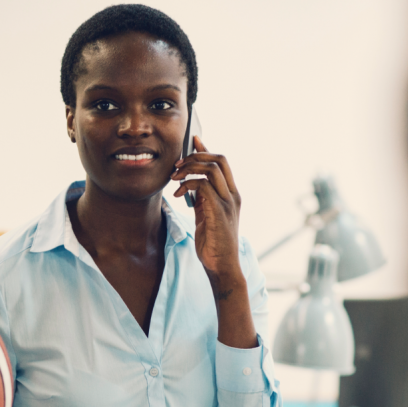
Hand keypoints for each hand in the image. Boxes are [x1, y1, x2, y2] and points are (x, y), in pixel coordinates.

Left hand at [171, 136, 256, 348]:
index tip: (192, 140)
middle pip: (219, 159)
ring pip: (212, 169)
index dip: (206, 148)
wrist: (221, 266)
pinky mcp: (220, 212)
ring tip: (175, 179)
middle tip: (176, 166)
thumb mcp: (205, 216)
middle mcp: (233, 195)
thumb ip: (201, 199)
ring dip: (189, 169)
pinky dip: (189, 185)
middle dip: (196, 156)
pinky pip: (204, 187)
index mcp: (231, 194)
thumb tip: (189, 184)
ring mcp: (228, 203)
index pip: (222, 162)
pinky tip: (179, 194)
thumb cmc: (212, 244)